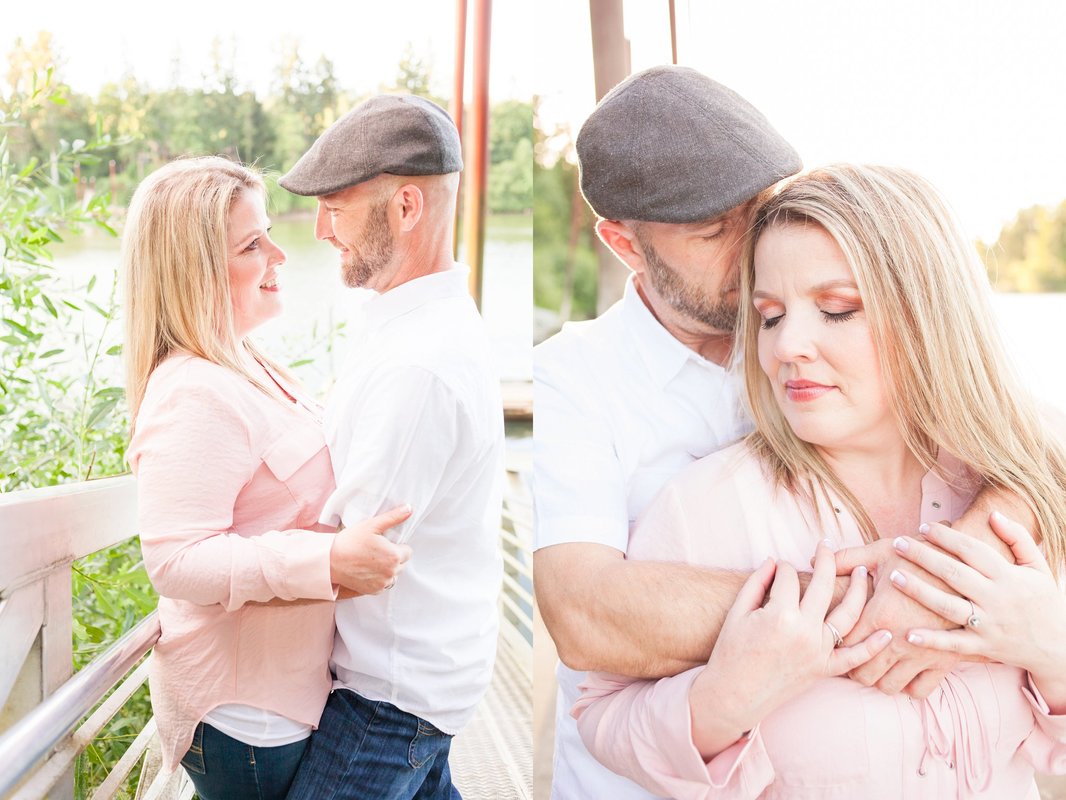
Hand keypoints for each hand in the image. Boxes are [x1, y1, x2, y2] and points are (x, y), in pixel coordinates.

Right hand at [330, 505, 412, 596]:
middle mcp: (391, 572)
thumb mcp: (372, 525)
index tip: (385, 544)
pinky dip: (379, 578)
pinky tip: (367, 570)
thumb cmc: (350, 542)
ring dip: (387, 569)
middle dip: (393, 558)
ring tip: (371, 561)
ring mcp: (382, 583)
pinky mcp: (374, 591)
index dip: (397, 546)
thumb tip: (409, 509)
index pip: (408, 552)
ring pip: (393, 575)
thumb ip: (393, 517)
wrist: (330, 561)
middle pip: (402, 564)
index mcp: (394, 556)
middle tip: (376, 551)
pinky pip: (383, 584)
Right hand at [689, 544, 890, 755]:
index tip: (777, 567)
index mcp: (779, 615)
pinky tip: (885, 631)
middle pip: (822, 585)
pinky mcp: (823, 670)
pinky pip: (853, 657)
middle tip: (826, 546)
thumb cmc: (730, 654)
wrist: (733, 697)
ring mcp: (817, 651)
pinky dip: (872, 646)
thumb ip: (756, 583)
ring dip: (858, 590)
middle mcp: (804, 631)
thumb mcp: (737, 614)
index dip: (781, 567)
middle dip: (825, 560)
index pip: (787, 577)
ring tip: (863, 571)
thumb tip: (773, 561)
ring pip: (847, 615)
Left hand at [832, 539, 959, 696]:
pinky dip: (908, 685)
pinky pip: (919, 691)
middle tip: (853, 655)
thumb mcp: (884, 551)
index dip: (835, 645)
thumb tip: (817, 557)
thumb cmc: (924, 557)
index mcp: (879, 616)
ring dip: (879, 678)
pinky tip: (902, 670)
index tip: (835, 639)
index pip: (844, 646)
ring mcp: (922, 655)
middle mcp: (898, 641)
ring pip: (888, 687)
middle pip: (862, 674)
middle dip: (853, 667)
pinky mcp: (943, 663)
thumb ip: (848, 557)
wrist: (973, 570)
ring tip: (876, 664)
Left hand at [890, 513, 1065, 687]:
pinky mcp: (983, 647)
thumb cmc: (1043, 601)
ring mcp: (989, 624)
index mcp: (1007, 576)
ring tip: (894, 576)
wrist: (1059, 647)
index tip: (923, 526)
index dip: (946, 537)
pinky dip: (932, 640)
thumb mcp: (1037, 567)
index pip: (972, 550)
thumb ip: (1017, 538)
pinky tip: (908, 633)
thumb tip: (993, 514)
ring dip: (919, 591)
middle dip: (923, 557)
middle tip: (898, 543)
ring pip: (949, 606)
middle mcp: (996, 599)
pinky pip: (954, 644)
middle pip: (954, 574)